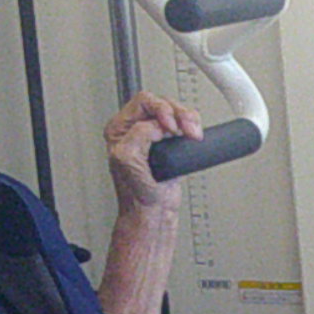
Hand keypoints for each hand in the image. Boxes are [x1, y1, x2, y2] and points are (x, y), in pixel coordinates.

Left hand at [106, 91, 202, 217]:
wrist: (153, 211)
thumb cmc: (136, 193)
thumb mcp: (128, 158)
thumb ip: (139, 134)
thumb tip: (157, 126)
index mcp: (119, 128)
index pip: (143, 102)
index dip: (160, 110)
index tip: (170, 129)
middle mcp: (135, 129)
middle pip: (160, 102)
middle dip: (177, 112)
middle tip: (187, 129)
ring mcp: (154, 136)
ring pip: (174, 110)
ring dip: (188, 118)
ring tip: (193, 133)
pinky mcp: (170, 144)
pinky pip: (183, 124)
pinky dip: (192, 126)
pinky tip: (194, 135)